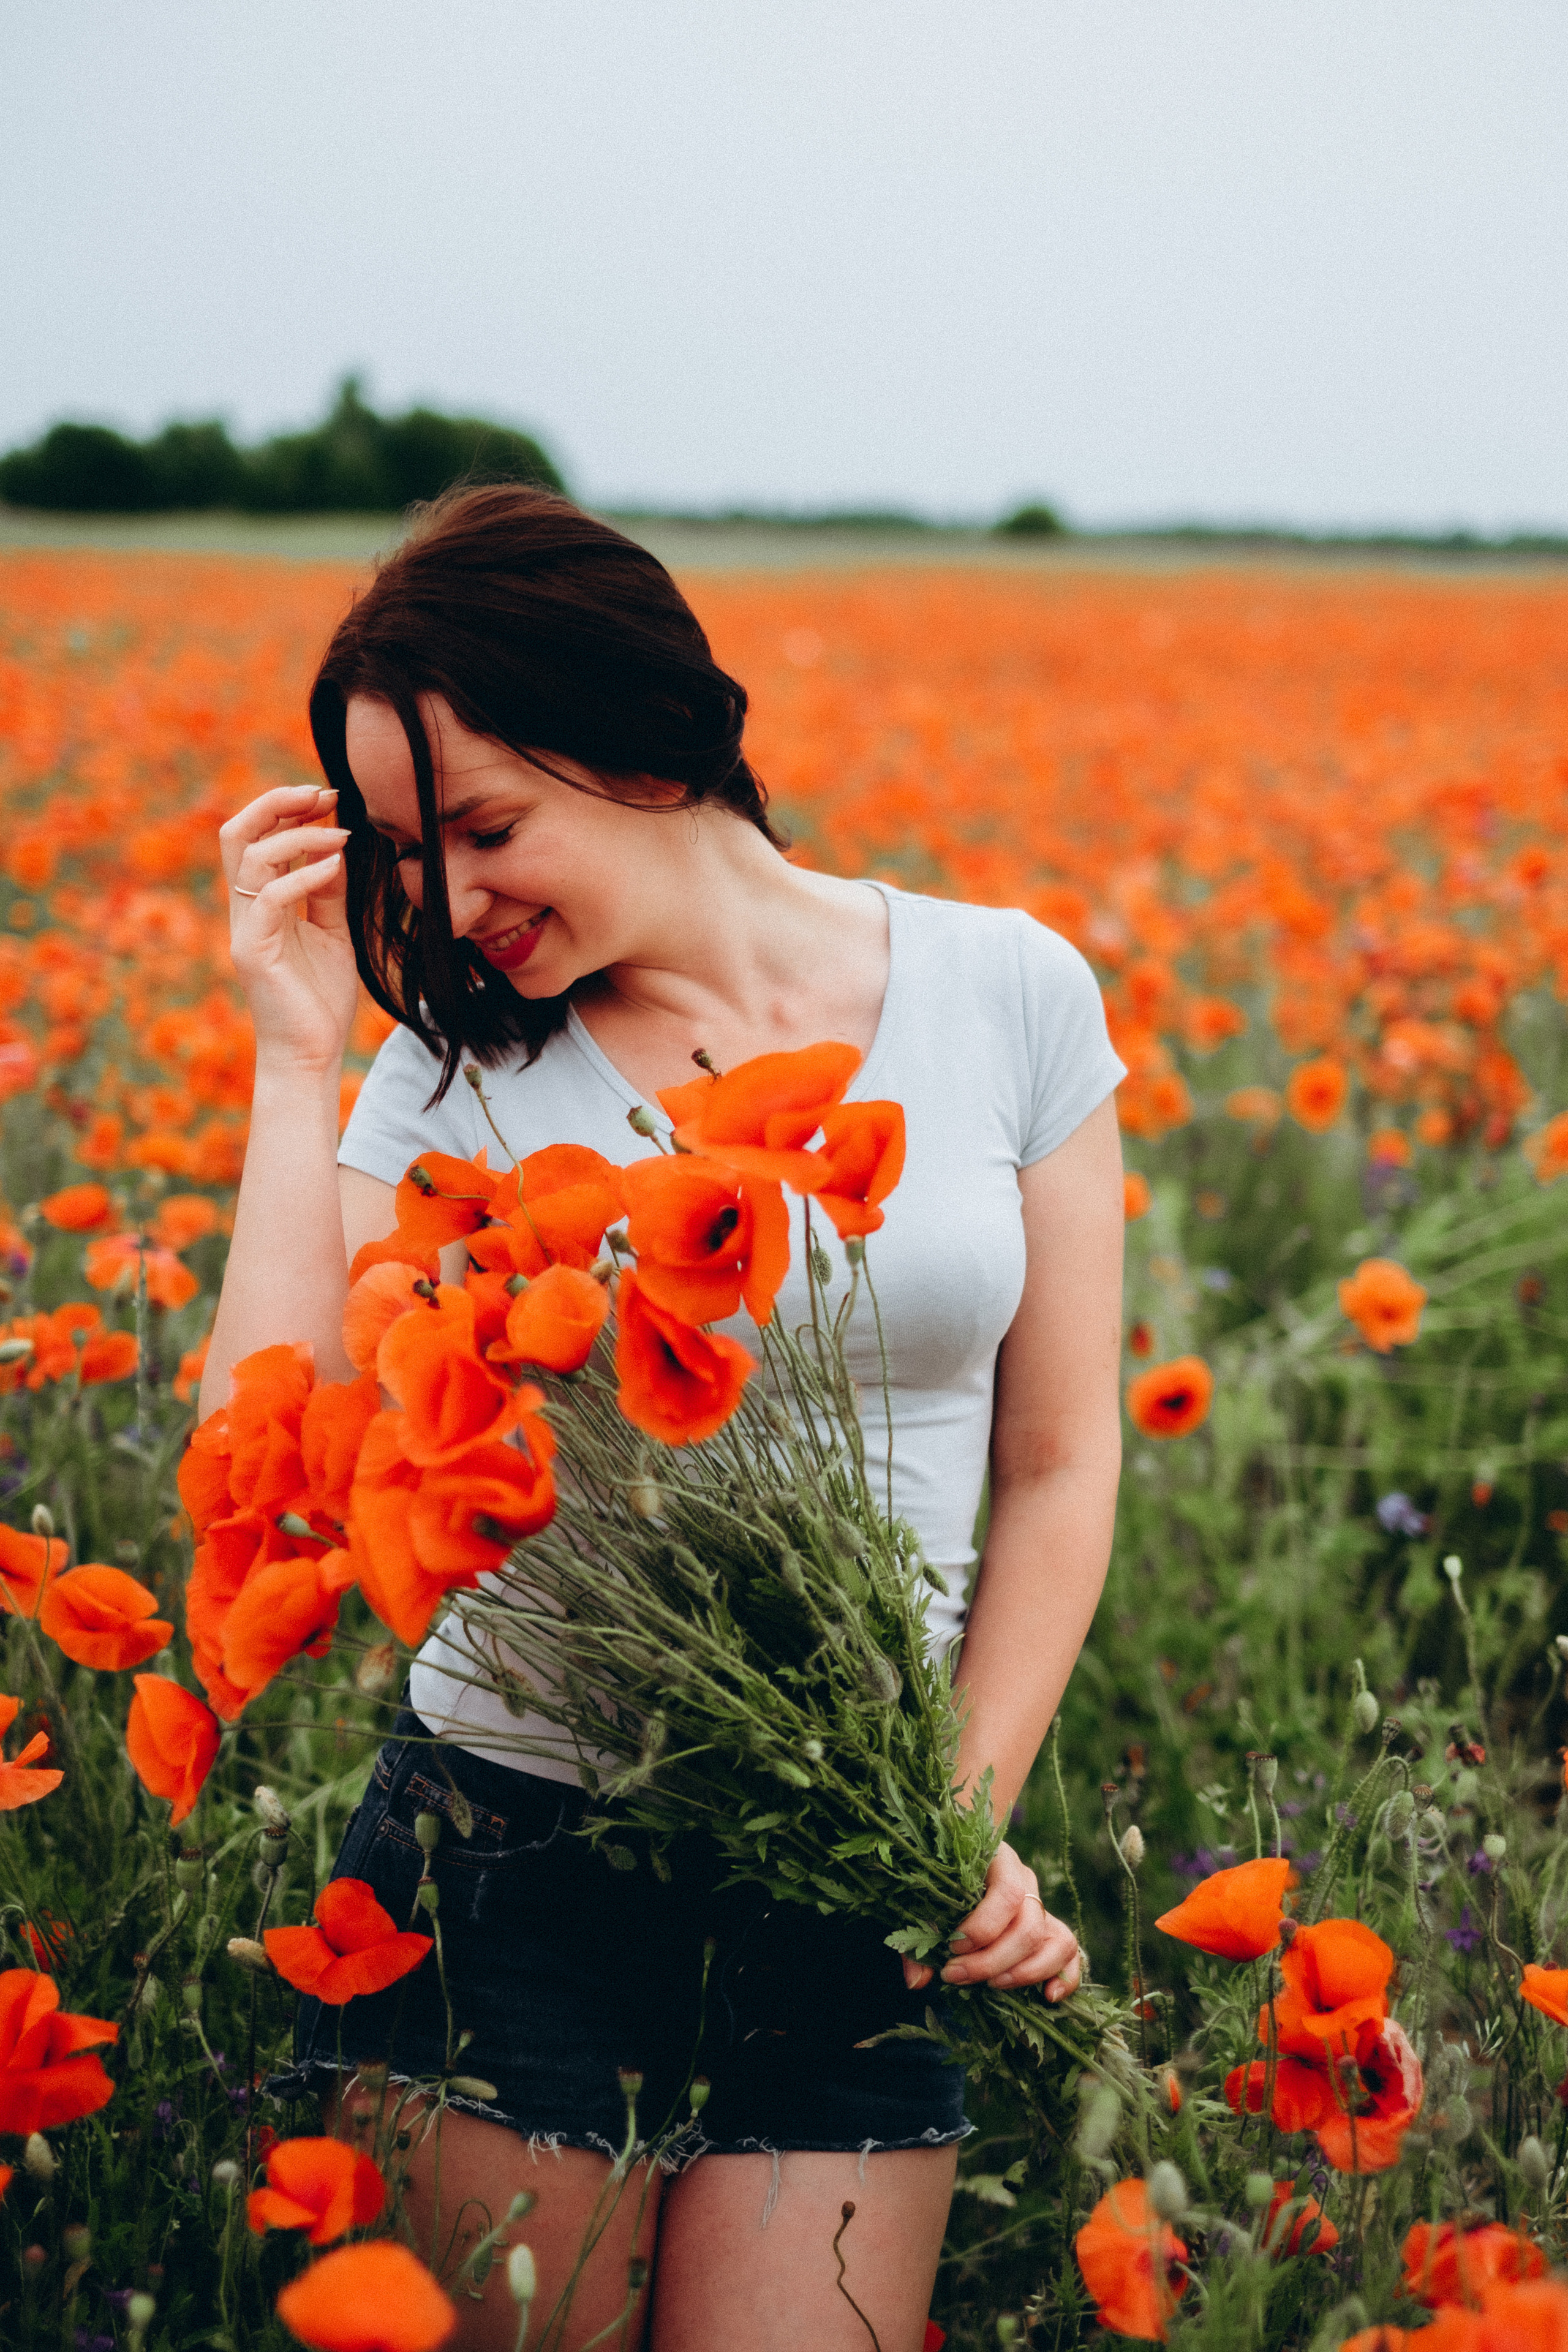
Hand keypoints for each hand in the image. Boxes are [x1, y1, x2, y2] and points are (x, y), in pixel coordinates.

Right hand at [220, 784, 361, 1072]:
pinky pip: (270, 898)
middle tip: (321, 793)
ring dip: (298, 836)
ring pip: (250, 857)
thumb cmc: (320, 998)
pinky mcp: (253, 952)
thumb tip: (335, 846)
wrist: (311, 1055)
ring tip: (340, 834)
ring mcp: (245, 929)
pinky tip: (335, 867)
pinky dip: (303, 875)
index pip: (255, 837)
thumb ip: (328, 892)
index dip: (287, 809)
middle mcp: (245, 910)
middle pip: (236, 833)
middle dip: (276, 803)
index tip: (328, 797)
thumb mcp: (332, 933)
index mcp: (260, 902)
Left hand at [901, 1843, 1082, 2000]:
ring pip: (1058, 1941)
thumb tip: (917, 1982)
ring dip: (1027, 1972)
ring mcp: (1041, 1906)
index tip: (953, 1949)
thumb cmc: (937, 1882)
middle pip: (1029, 1926)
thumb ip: (917, 1939)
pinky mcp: (1049, 1930)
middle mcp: (1026, 1880)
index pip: (1008, 1894)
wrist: (957, 1857)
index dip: (984, 1928)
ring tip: (993, 1986)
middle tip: (957, 1976)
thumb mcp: (922, 1901)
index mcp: (997, 1861)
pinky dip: (1065, 1978)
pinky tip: (1046, 1997)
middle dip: (994, 1960)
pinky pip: (1071, 1954)